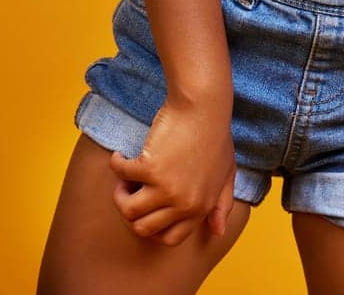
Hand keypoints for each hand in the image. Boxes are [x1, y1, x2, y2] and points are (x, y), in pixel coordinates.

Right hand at [109, 96, 237, 245]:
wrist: (204, 105)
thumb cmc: (215, 135)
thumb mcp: (226, 173)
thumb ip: (222, 204)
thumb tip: (217, 233)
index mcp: (200, 207)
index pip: (170, 238)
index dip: (154, 228)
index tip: (148, 209)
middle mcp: (183, 203)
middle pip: (142, 228)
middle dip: (132, 212)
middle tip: (132, 190)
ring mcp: (165, 188)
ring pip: (127, 210)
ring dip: (120, 194)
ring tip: (126, 176)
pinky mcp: (149, 168)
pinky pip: (120, 175)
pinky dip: (117, 164)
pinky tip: (121, 155)